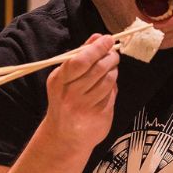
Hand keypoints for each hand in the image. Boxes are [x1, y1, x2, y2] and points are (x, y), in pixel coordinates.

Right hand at [38, 33, 118, 156]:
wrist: (64, 136)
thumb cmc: (65, 100)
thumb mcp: (65, 78)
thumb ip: (81, 56)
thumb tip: (98, 37)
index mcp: (59, 81)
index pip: (81, 60)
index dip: (98, 48)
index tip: (109, 40)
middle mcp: (70, 95)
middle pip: (98, 69)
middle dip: (110, 57)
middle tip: (113, 54)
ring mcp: (85, 108)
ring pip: (109, 81)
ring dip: (113, 71)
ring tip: (111, 69)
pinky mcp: (99, 117)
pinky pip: (112, 94)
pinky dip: (113, 87)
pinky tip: (108, 86)